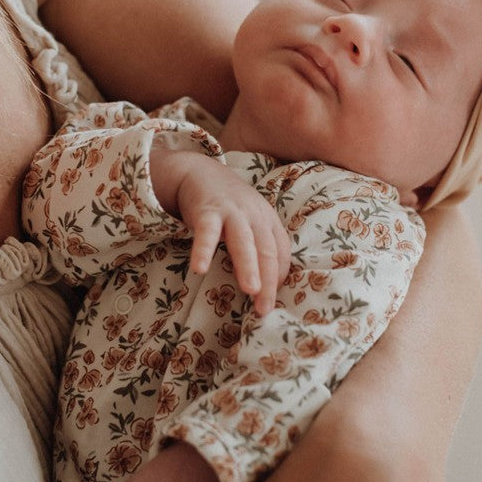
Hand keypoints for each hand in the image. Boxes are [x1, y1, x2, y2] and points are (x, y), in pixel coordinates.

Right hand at [150, 149, 290, 314]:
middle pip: (267, 250)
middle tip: (265, 309)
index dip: (280, 277)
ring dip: (248, 266)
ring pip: (243, 241)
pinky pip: (206, 232)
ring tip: (251, 290)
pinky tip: (200, 268)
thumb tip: (264, 287)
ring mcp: (232, 212)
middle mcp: (255, 216)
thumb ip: (259, 248)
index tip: (272, 301)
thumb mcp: (250, 223)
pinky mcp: (207, 211)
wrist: (200, 172)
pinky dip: (203, 250)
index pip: (281, 251)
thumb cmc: (229, 207)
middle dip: (269, 281)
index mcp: (268, 221)